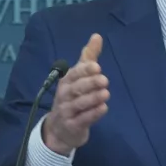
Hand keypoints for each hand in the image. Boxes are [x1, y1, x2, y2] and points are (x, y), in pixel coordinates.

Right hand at [41, 33, 109, 155]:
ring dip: (92, 98)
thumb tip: (97, 36)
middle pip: (76, 88)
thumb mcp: (78, 78)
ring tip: (106, 93)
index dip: (84, 70)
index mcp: (66, 82)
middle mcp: (64, 96)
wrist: (59, 129)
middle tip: (104, 80)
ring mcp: (67, 111)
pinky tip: (103, 108)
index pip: (74, 74)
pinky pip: (82, 120)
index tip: (97, 66)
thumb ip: (88, 58)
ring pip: (79, 104)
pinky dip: (93, 114)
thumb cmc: (71, 99)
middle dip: (90, 83)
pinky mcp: (72, 126)